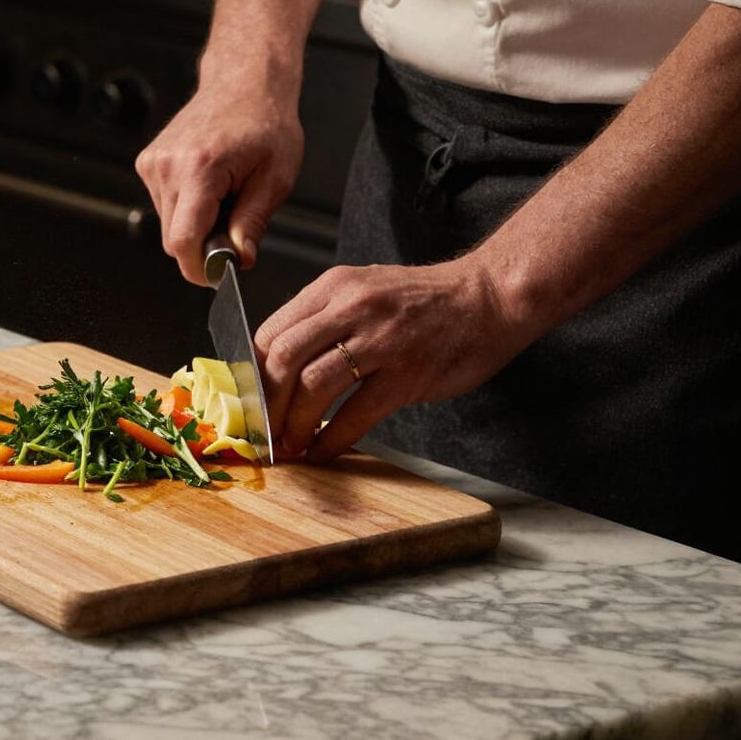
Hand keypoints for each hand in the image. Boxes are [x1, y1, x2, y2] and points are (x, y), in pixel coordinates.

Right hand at [136, 80, 302, 283]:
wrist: (243, 82)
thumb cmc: (265, 122)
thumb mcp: (276, 177)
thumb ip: (253, 222)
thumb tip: (240, 259)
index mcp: (200, 168)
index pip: (182, 242)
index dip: (200, 268)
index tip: (220, 272)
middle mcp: (168, 165)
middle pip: (173, 239)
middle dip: (204, 246)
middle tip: (236, 226)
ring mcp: (153, 163)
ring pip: (168, 224)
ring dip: (195, 225)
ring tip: (224, 196)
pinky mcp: (148, 162)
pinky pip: (164, 205)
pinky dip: (186, 207)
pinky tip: (208, 184)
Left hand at [254, 256, 536, 461]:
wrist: (490, 296)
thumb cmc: (424, 301)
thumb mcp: (363, 291)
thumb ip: (323, 320)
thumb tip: (278, 366)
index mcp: (333, 288)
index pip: (270, 333)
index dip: (253, 375)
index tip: (250, 403)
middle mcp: (352, 308)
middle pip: (283, 359)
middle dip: (266, 404)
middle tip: (264, 431)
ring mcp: (382, 340)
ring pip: (314, 385)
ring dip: (294, 424)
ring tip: (290, 446)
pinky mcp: (408, 373)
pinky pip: (356, 413)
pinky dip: (332, 439)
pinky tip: (323, 452)